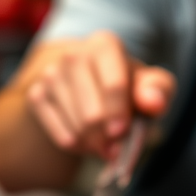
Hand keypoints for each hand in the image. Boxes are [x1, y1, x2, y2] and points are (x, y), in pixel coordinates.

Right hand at [21, 31, 175, 158]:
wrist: (94, 85)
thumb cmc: (129, 86)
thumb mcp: (152, 84)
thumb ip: (158, 90)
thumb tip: (154, 103)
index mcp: (105, 45)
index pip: (113, 84)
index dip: (118, 112)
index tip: (121, 133)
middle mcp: (74, 55)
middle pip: (91, 112)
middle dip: (106, 137)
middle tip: (117, 149)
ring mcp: (51, 75)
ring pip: (75, 127)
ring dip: (93, 144)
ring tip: (106, 143)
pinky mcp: (36, 96)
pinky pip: (57, 134)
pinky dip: (75, 145)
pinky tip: (86, 142)